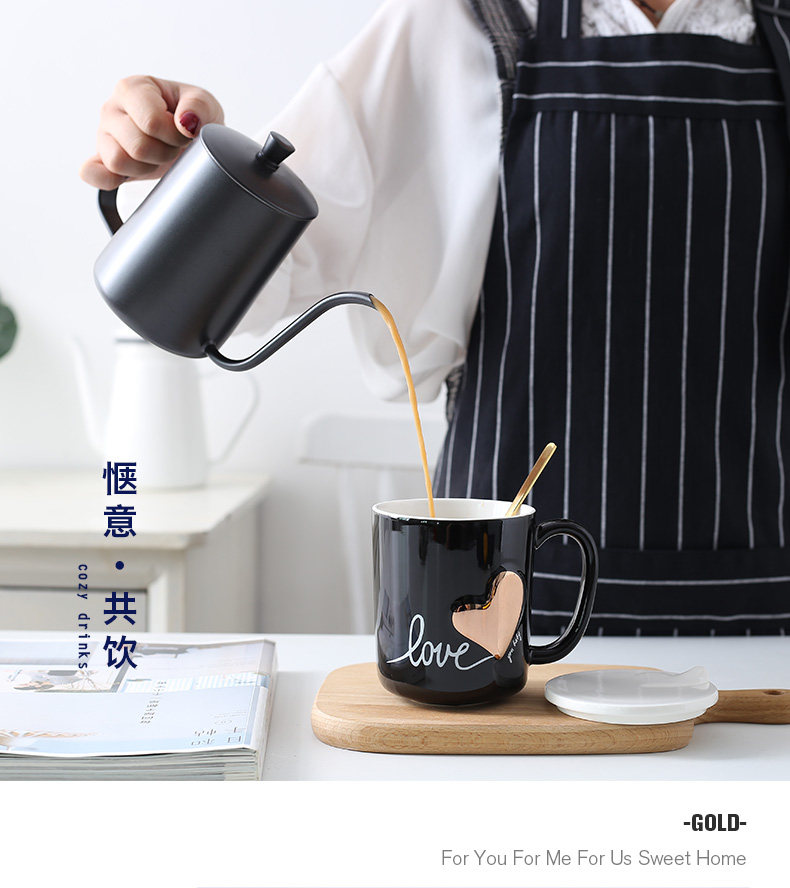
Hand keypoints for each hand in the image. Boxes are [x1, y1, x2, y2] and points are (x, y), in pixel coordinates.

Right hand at [79, 75, 223, 188]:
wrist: (187, 141)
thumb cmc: (192, 119)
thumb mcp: (205, 104)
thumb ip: (199, 107)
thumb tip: (186, 123)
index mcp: (133, 88)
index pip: (151, 122)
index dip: (174, 136)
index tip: (184, 134)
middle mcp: (112, 108)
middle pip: (137, 145)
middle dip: (164, 153)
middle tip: (173, 147)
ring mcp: (103, 135)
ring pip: (118, 162)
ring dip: (146, 167)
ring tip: (158, 157)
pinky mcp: (100, 159)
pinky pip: (92, 173)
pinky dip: (108, 180)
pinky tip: (129, 176)